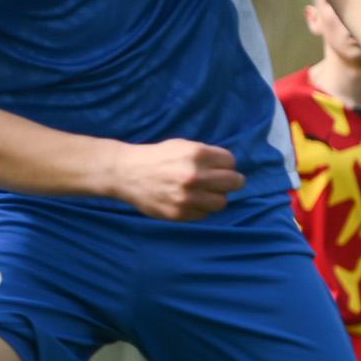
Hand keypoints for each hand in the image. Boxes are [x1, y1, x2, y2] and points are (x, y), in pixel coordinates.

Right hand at [111, 140, 244, 219]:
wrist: (127, 173)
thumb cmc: (157, 157)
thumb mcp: (183, 146)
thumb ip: (206, 155)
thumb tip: (228, 169)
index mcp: (197, 154)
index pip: (231, 162)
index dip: (226, 164)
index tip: (219, 168)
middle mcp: (195, 176)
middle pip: (234, 182)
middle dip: (230, 182)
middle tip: (222, 183)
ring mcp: (188, 197)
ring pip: (221, 202)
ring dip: (216, 197)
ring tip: (204, 194)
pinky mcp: (180, 213)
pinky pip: (204, 214)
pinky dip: (200, 209)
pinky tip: (189, 201)